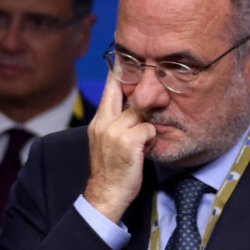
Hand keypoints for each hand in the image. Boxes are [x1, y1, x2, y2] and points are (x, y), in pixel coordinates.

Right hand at [82, 72, 155, 222]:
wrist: (105, 193)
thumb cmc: (111, 169)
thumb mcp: (109, 141)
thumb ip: (118, 123)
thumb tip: (137, 109)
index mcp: (99, 121)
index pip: (110, 88)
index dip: (119, 71)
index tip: (125, 56)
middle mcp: (104, 122)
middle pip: (125, 90)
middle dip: (138, 79)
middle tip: (149, 65)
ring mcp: (115, 131)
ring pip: (141, 112)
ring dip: (147, 122)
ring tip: (143, 138)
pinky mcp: (128, 141)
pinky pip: (149, 129)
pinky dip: (151, 139)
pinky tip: (144, 149)